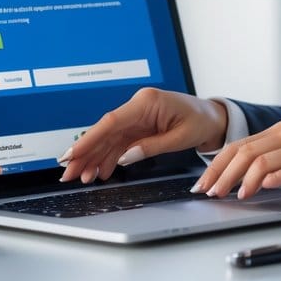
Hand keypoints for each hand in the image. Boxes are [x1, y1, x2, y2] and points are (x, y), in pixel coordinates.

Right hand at [58, 87, 227, 183]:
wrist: (212, 116)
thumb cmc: (200, 121)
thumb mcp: (180, 137)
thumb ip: (150, 147)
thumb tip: (123, 158)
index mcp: (147, 102)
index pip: (111, 122)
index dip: (89, 139)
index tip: (71, 154)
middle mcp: (138, 106)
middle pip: (105, 131)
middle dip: (85, 153)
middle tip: (68, 173)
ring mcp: (137, 116)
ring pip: (108, 139)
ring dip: (94, 158)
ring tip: (83, 178)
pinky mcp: (139, 126)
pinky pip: (119, 143)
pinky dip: (109, 158)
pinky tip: (100, 172)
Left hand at [193, 122, 280, 199]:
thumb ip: (278, 159)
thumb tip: (244, 178)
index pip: (241, 145)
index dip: (217, 164)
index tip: (203, 182)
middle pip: (246, 150)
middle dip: (222, 172)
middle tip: (209, 191)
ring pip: (264, 159)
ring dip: (243, 179)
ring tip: (232, 195)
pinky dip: (274, 178)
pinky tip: (261, 188)